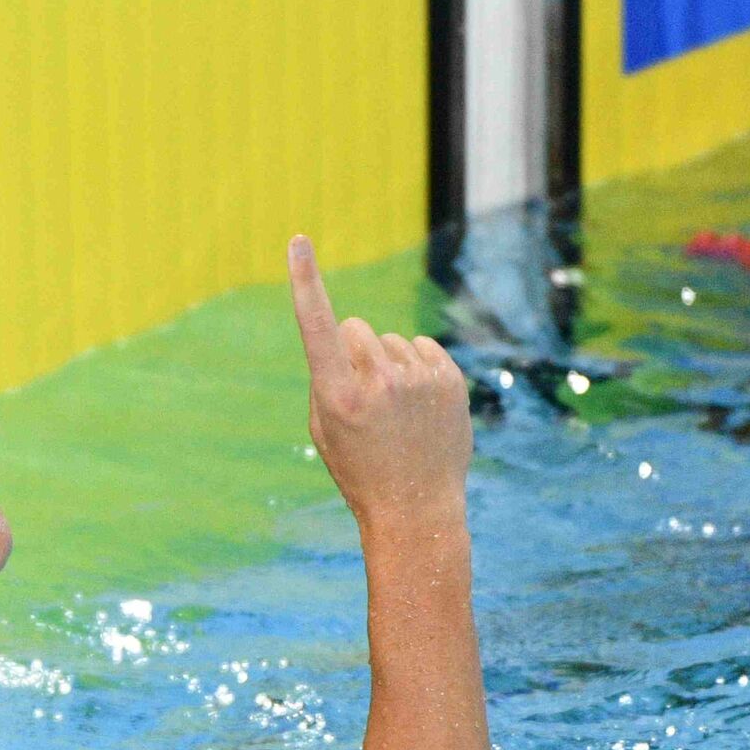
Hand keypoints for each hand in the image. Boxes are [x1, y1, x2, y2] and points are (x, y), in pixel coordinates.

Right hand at [287, 235, 470, 529]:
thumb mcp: (323, 427)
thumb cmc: (358, 468)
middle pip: (356, 328)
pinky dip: (416, 368)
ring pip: (389, 341)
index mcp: (337, 395)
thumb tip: (350, 335)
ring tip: (395, 410)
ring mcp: (419, 380)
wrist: (416, 508)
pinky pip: (421, 348)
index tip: (298, 241)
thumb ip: (328, 375)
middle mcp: (378, 381)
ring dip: (387, 364)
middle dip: (353, 349)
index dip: (305, 280)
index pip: (317, 324)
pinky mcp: (450, 380)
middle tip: (362, 395)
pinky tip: (418, 405)